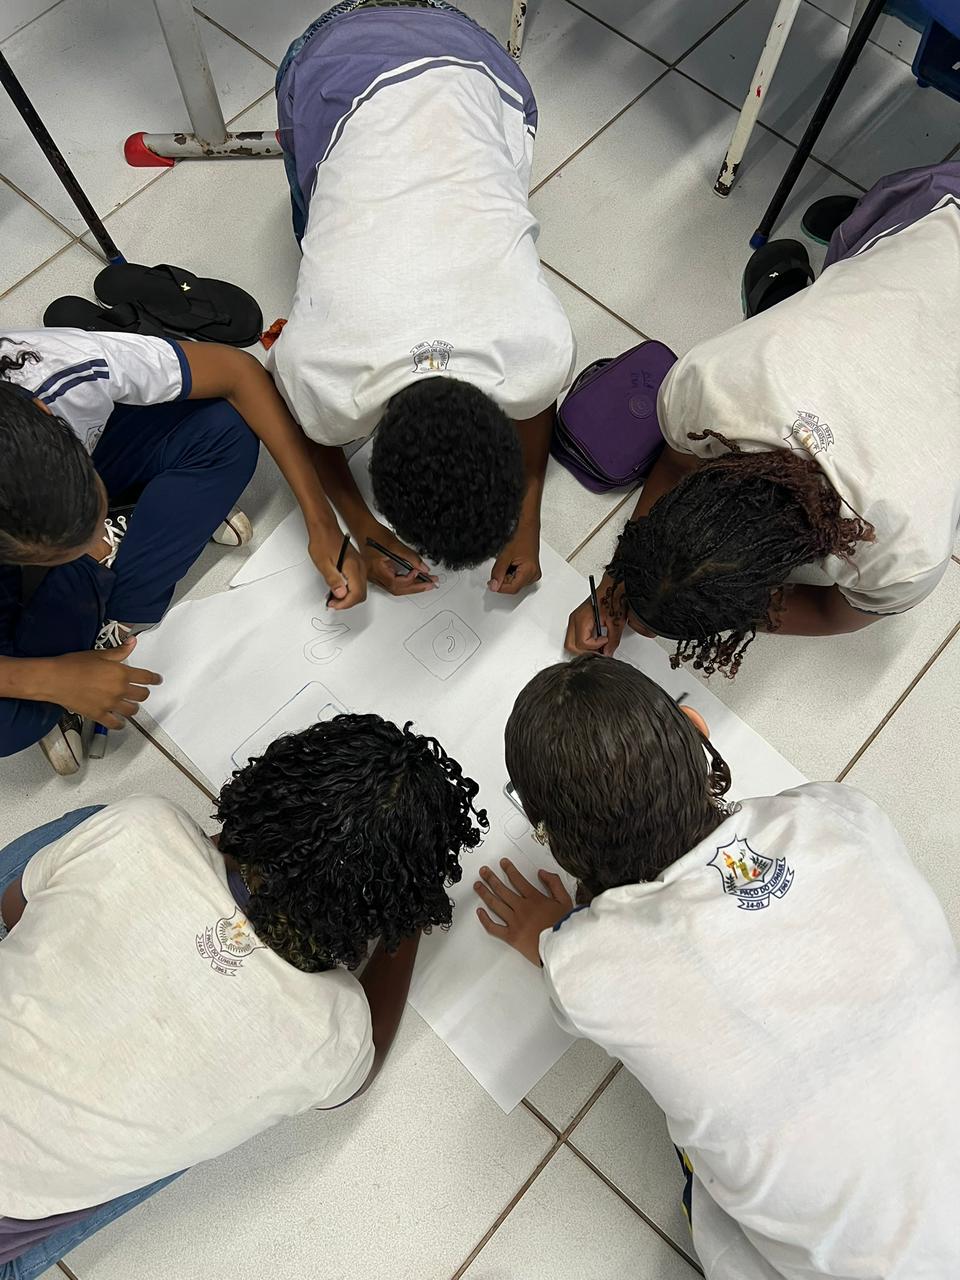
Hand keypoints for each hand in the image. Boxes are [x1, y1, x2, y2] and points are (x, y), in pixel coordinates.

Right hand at [39, 639, 161, 728]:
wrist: (54, 679)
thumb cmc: (73, 665)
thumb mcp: (98, 654)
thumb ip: (119, 651)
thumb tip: (132, 643)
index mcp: (121, 673)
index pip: (146, 677)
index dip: (154, 679)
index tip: (157, 680)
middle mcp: (119, 690)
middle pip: (142, 695)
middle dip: (144, 693)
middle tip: (141, 691)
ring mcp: (110, 704)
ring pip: (132, 710)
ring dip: (133, 708)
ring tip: (130, 705)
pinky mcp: (99, 715)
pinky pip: (115, 724)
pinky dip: (120, 724)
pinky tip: (120, 721)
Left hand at [308, 532, 367, 610]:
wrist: (325, 528)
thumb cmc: (323, 541)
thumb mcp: (323, 563)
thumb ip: (333, 580)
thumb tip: (340, 594)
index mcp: (353, 566)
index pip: (356, 593)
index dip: (345, 603)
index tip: (334, 605)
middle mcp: (360, 566)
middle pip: (361, 594)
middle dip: (347, 602)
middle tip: (333, 603)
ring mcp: (360, 566)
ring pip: (360, 589)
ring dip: (348, 597)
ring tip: (334, 598)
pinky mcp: (357, 565)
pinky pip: (357, 582)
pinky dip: (349, 590)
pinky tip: (338, 589)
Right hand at [362, 525, 437, 596]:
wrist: (363, 528)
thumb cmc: (374, 533)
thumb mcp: (395, 544)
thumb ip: (411, 557)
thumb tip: (423, 568)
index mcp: (376, 569)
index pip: (395, 583)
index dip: (410, 579)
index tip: (420, 572)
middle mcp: (374, 576)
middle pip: (397, 589)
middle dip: (415, 587)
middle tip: (431, 583)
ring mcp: (375, 576)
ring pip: (395, 588)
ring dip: (411, 586)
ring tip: (426, 582)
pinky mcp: (378, 574)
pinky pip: (392, 583)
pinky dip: (405, 582)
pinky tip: (414, 578)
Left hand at [474, 858, 572, 965]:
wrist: (562, 948)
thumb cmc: (565, 927)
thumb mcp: (566, 900)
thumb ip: (555, 883)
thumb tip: (542, 873)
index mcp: (534, 899)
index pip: (518, 880)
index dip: (509, 869)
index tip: (503, 863)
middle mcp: (522, 908)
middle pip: (502, 889)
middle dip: (491, 878)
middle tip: (484, 871)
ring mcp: (514, 922)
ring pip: (495, 904)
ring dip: (484, 893)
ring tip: (477, 886)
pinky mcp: (511, 936)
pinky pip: (493, 927)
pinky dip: (484, 919)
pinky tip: (480, 912)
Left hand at [488, 525, 541, 594]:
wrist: (527, 527)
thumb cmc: (520, 536)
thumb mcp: (505, 556)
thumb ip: (497, 573)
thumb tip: (493, 586)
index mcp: (530, 571)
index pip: (512, 589)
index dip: (499, 586)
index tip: (491, 582)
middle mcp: (534, 575)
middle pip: (513, 587)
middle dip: (503, 579)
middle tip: (501, 565)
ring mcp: (534, 573)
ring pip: (515, 583)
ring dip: (507, 576)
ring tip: (508, 561)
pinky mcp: (531, 571)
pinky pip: (518, 578)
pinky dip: (511, 573)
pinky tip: (512, 563)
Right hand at [564, 575, 626, 656]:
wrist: (613, 587)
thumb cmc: (613, 597)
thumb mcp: (616, 622)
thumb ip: (612, 641)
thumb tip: (608, 653)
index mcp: (582, 619)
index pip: (581, 643)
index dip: (595, 646)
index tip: (605, 641)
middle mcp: (575, 620)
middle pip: (571, 646)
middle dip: (585, 652)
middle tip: (599, 650)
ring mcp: (574, 620)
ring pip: (571, 643)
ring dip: (584, 648)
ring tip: (598, 645)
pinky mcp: (577, 620)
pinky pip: (574, 637)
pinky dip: (584, 642)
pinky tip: (595, 640)